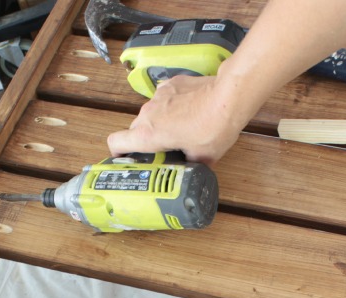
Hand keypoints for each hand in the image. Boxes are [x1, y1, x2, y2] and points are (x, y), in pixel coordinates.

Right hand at [107, 75, 248, 164]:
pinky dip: (172, 106)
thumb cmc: (214, 128)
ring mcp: (158, 96)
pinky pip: (164, 99)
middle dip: (146, 140)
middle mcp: (148, 113)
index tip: (126, 158)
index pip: (116, 142)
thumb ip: (188, 163)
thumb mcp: (203, 158)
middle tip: (162, 149)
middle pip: (135, 129)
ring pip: (150, 114)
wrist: (229, 97)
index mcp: (149, 134)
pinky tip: (190, 111)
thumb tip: (189, 166)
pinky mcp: (170, 83)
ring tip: (182, 128)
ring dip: (160, 122)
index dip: (117, 153)